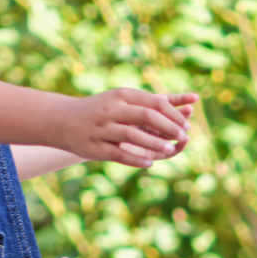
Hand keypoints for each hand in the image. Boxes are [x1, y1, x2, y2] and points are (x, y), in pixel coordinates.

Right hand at [57, 89, 194, 167]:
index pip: (154, 103)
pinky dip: (136, 158)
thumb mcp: (126, 100)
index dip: (173, 114)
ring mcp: (102, 128)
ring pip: (133, 135)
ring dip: (155, 143)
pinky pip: (118, 154)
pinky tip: (149, 162)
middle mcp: (112, 109)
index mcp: (122, 95)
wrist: (64, 120)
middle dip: (168, 127)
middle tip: (183, 136)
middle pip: (146, 116)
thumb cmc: (104, 110)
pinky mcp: (94, 146)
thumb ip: (155, 101)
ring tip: (170, 150)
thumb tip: (191, 101)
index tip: (186, 124)